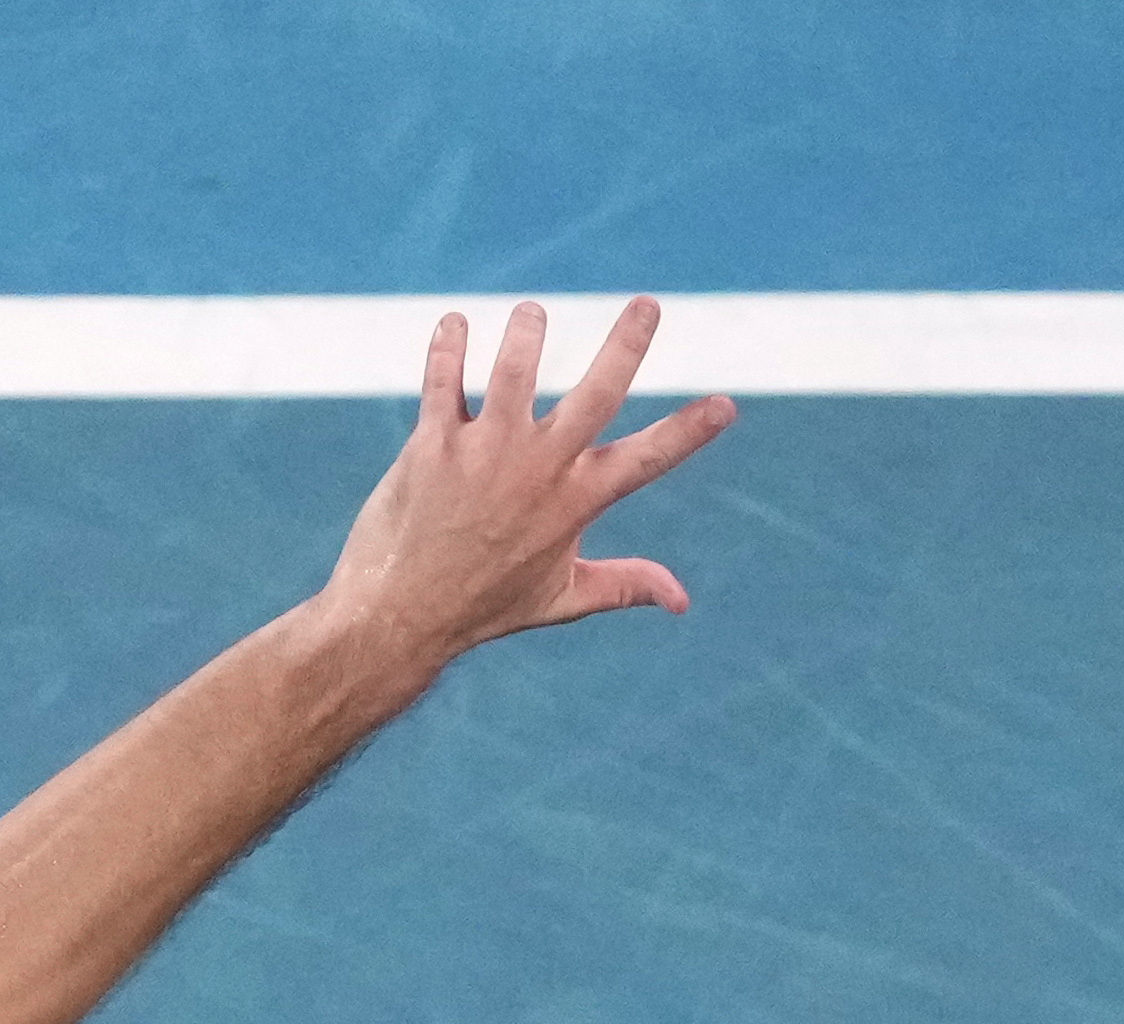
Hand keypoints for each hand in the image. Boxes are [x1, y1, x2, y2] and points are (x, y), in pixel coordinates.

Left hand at [317, 297, 732, 658]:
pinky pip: (443, 379)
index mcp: (574, 502)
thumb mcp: (559, 598)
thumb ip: (623, 584)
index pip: (647, 460)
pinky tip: (454, 323)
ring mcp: (484, 453)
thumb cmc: (481, 607)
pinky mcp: (432, 444)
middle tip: (647, 305)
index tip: (726, 405)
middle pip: (596, 394)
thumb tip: (681, 599)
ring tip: (532, 313)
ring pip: (514, 369)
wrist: (397, 618)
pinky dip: (449, 345)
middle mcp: (536, 470)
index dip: (689, 433)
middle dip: (626, 345)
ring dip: (526, 332)